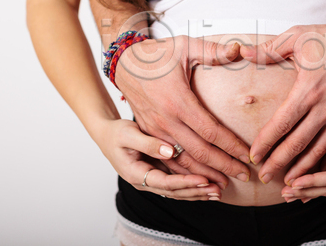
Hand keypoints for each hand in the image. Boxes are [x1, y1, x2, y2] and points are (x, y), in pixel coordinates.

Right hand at [92, 118, 222, 200]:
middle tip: (217, 190)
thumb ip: (148, 143)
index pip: (164, 182)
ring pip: (177, 192)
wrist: (106, 135)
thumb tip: (170, 151)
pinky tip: (208, 186)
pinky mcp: (158, 174)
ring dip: (198, 193)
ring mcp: (152, 180)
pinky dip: (193, 187)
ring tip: (218, 192)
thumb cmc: (116, 132)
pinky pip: (177, 185)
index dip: (185, 182)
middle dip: (196, 192)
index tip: (203, 180)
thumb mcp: (128, 134)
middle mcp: (144, 182)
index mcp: (135, 173)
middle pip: (174, 192)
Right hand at [115, 35, 250, 187]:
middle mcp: (166, 121)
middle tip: (244, 176)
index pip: (211, 132)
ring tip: (224, 185)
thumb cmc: (157, 54)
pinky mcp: (148, 134)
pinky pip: (167, 160)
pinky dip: (184, 173)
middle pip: (200, 152)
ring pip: (182, 161)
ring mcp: (155, 130)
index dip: (232, 146)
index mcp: (178, 102)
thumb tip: (238, 49)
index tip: (249, 156)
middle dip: (224, 166)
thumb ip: (213, 51)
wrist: (123, 62)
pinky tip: (198, 179)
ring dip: (205, 175)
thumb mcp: (185, 47)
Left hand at [239, 17, 325, 184]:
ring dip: (302, 168)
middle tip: (264, 177)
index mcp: (308, 90)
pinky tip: (315, 170)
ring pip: (319, 149)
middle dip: (279, 163)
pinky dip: (325, 161)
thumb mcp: (297, 36)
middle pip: (298, 143)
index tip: (254, 155)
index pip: (282, 124)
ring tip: (288, 182)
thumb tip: (243, 51)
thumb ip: (269, 49)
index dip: (266, 142)